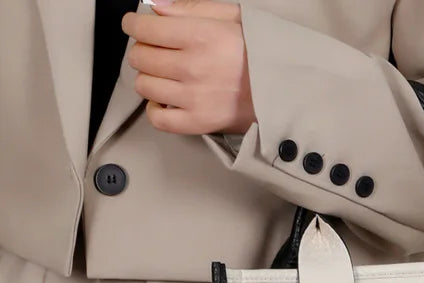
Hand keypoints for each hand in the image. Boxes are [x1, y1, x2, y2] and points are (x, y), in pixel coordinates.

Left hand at [121, 0, 256, 135]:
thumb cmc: (259, 55)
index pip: (145, 29)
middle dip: (143, 51)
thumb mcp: (232, 17)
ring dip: (148, 78)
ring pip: (145, 86)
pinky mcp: (198, 123)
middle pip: (141, 57)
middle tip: (157, 52)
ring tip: (164, 76)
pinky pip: (158, 118)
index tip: (135, 26)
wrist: (284, 92)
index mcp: (201, 36)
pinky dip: (155, 109)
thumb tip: (156, 6)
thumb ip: (191, 8)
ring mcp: (194, 98)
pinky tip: (164, 100)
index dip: (134, 25)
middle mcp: (193, 67)